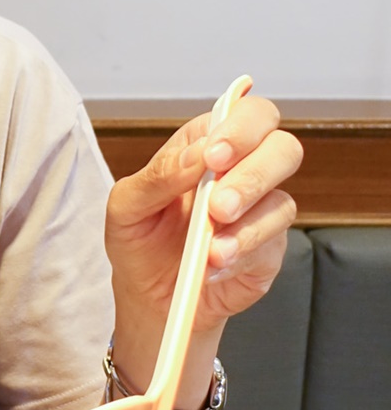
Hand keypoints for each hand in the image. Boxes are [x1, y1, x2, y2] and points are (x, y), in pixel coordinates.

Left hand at [105, 93, 303, 337]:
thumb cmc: (139, 238)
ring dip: (246, 226)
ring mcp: (260, 211)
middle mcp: (243, 171)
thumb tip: (197, 154)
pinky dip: (241, 254)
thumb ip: (159, 175)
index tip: (215, 157)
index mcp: (208, 145)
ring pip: (283, 201)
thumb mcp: (127, 205)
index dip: (241, 129)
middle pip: (283, 149)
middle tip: (218, 207)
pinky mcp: (268, 249)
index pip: (248, 114)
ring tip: (210, 249)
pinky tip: (214, 264)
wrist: (148, 295)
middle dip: (253, 175)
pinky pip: (272, 245)